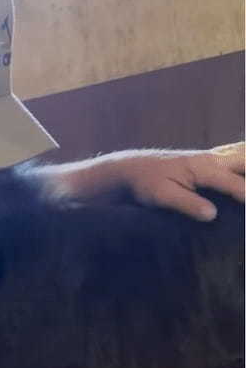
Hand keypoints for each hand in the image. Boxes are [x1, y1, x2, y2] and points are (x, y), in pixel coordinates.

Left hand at [121, 144, 244, 220]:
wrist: (132, 169)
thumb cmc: (146, 184)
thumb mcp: (162, 197)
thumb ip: (187, 204)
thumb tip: (212, 215)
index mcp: (203, 168)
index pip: (234, 183)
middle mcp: (212, 159)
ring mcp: (212, 157)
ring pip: (244, 152)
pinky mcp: (209, 159)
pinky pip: (236, 152)